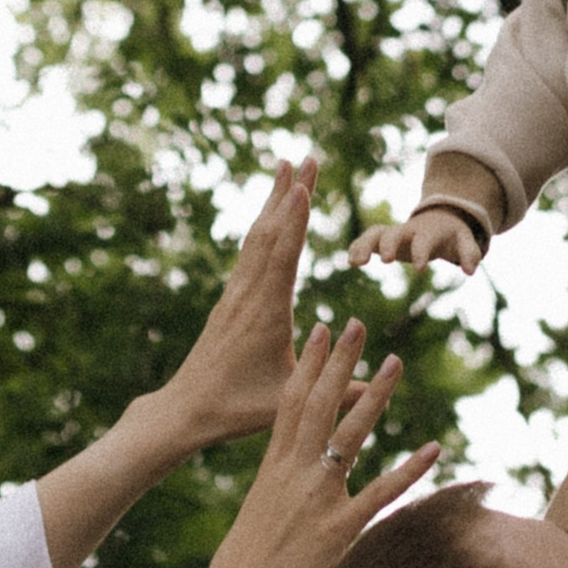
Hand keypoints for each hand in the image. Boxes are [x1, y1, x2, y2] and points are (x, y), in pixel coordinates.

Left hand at [160, 157, 319, 449]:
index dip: (294, 219)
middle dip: (289, 193)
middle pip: (270, 233)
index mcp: (265, 312)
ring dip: (273, 201)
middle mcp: (247, 294)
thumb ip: (337, 393)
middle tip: (305, 157)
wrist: (186, 409)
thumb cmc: (237, 408)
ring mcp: (236, 294)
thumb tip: (382, 384)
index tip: (302, 184)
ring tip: (285, 168)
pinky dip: (262, 225)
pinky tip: (267, 216)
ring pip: (256, 237)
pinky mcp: (230, 300)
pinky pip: (248, 252)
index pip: (282, 256)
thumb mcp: (290, 400)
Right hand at [195, 319, 440, 567]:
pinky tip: (434, 448)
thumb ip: (283, 483)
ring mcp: (318, 496)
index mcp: (274, 463)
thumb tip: (297, 469)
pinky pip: (382, 492)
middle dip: (341, 361)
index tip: (324, 328)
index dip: (310, 363)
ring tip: (397, 363)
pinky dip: (410, 470)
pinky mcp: (339, 528)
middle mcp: (295, 470)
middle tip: (359, 323)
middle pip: (320, 404)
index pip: (293, 400)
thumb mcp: (262, 508)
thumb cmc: (245, 560)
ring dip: (375, 396)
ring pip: (351, 435)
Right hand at [347, 206, 486, 276]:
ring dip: (364, 245)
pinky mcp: (383, 239)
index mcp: (428, 232)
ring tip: (355, 262)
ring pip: (374, 234)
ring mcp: (393, 233)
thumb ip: (469, 254)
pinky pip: (366, 239)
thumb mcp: (465, 241)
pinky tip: (350, 261)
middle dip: (388, 244)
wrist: (440, 219)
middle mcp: (407, 230)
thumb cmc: (452, 235)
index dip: (421, 253)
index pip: (424, 241)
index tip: (419, 269)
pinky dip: (357, 247)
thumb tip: (469, 271)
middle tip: (385, 260)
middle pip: (393, 233)